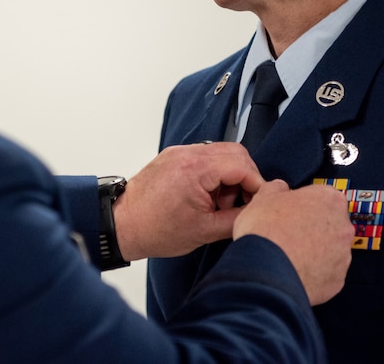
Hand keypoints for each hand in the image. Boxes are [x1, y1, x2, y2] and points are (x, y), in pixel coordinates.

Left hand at [113, 142, 264, 259]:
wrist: (123, 225)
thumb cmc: (156, 229)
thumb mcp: (205, 231)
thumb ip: (238, 218)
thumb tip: (260, 210)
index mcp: (196, 169)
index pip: (243, 165)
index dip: (257, 185)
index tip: (258, 202)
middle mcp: (188, 153)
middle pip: (236, 153)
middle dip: (246, 178)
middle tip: (240, 203)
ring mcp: (179, 152)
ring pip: (221, 153)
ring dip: (230, 175)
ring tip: (219, 203)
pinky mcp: (174, 156)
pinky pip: (205, 156)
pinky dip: (214, 173)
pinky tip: (207, 196)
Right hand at [233, 181, 351, 304]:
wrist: (266, 270)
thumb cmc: (266, 228)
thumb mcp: (264, 195)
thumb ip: (277, 188)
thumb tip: (280, 189)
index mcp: (330, 199)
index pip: (322, 197)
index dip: (304, 204)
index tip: (290, 212)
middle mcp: (344, 227)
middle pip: (330, 224)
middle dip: (312, 228)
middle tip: (288, 233)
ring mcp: (343, 256)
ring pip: (330, 250)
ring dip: (314, 251)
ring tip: (288, 255)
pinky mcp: (337, 281)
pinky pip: (326, 274)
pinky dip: (313, 273)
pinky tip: (294, 271)